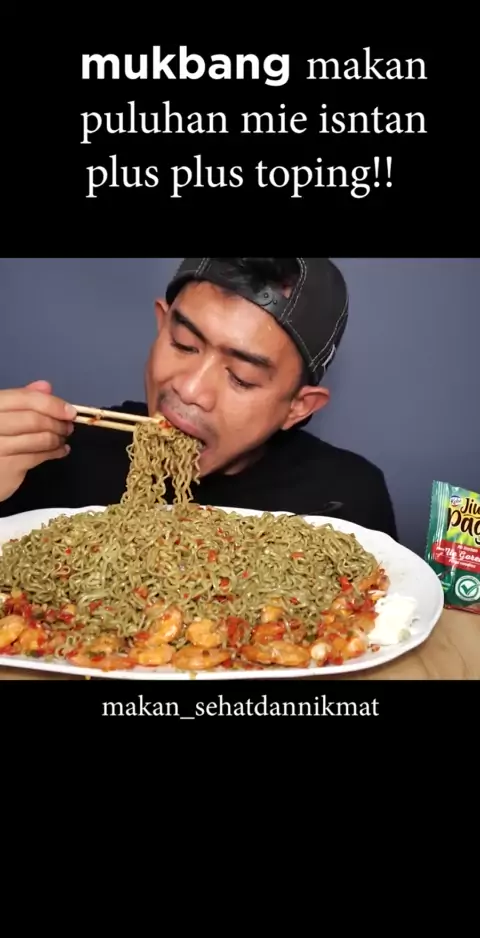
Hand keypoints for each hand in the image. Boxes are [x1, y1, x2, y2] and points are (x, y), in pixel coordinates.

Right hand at [0, 380, 75, 502]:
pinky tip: (60, 451)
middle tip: (68, 427)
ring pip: (39, 439)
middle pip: (33, 419)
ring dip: (57, 438)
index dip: (51, 404)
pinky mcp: (6, 467)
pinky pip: (38, 457)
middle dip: (57, 423)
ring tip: (62, 438)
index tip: (70, 411)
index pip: (24, 398)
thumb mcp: (3, 415)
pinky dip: (54, 453)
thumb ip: (21, 400)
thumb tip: (45, 387)